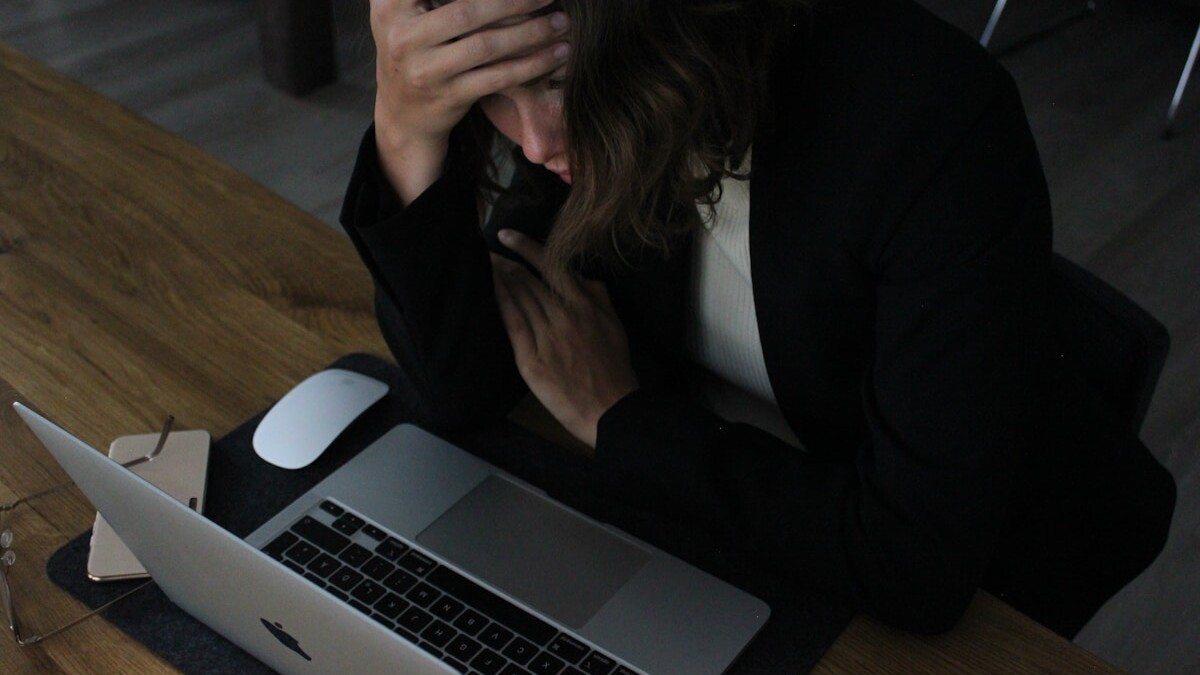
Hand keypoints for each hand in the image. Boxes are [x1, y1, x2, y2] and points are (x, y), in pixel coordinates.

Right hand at [369, 0, 569, 202]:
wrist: (402, 115)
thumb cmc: (414, 51)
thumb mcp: (400, 12)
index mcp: (388, 6)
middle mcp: (401, 37)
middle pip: (467, 10)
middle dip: (515, 1)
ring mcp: (423, 71)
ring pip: (486, 47)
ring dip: (531, 33)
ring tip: (561, 22)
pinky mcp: (447, 98)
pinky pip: (496, 78)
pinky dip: (530, 64)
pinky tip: (556, 54)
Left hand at [491, 230, 637, 447]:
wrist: (610, 408)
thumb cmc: (614, 368)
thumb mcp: (615, 325)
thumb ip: (599, 297)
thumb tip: (584, 277)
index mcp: (585, 304)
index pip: (551, 266)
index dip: (525, 247)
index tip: (506, 235)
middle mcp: (563, 314)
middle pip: (528, 279)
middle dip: (504, 262)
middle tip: (485, 250)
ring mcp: (546, 336)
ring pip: (518, 297)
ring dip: (498, 278)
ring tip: (483, 265)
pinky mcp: (531, 358)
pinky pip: (512, 324)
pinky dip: (499, 303)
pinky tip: (488, 290)